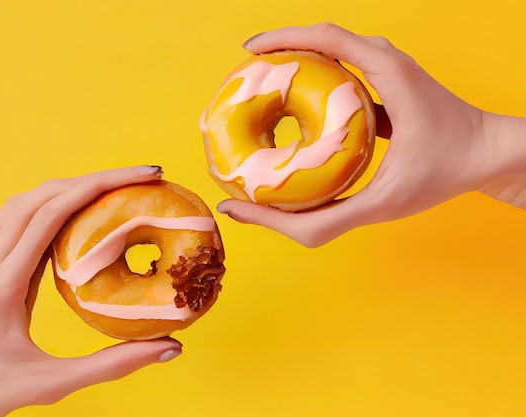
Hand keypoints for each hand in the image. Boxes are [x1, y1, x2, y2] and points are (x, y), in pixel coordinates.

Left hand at [0, 166, 182, 416]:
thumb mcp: (50, 384)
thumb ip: (112, 366)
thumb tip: (169, 348)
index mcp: (1, 285)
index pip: (52, 214)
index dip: (101, 186)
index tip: (144, 176)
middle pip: (42, 196)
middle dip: (97, 178)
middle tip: (143, 176)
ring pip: (24, 200)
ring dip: (71, 186)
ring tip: (114, 188)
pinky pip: (11, 215)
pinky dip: (46, 202)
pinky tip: (68, 210)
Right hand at [217, 23, 525, 246]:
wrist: (492, 155)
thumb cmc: (446, 173)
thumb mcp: (382, 204)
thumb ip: (322, 219)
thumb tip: (255, 215)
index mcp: (386, 72)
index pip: (323, 37)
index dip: (279, 39)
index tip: (246, 53)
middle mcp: (386, 60)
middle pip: (322, 38)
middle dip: (281, 48)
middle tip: (246, 74)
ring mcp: (389, 69)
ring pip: (333, 52)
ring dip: (298, 59)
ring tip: (266, 82)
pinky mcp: (388, 84)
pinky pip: (345, 70)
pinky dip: (317, 77)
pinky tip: (300, 101)